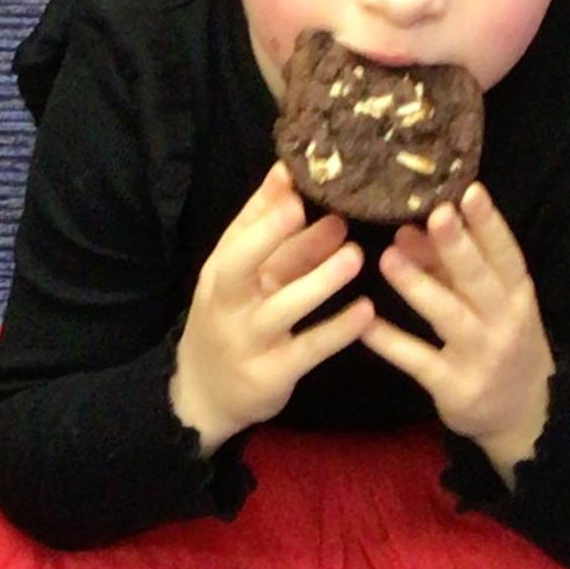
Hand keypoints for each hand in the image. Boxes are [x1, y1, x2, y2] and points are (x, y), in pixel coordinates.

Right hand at [170, 164, 373, 448]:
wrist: (204, 394)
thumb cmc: (231, 320)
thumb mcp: (239, 277)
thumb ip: (264, 230)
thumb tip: (288, 174)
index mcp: (220, 273)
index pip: (237, 234)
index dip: (264, 207)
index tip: (293, 176)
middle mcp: (227, 303)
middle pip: (240, 265)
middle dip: (271, 235)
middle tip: (314, 208)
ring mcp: (247, 340)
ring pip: (281, 307)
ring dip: (319, 282)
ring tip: (355, 256)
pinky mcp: (271, 374)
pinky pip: (307, 350)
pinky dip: (336, 331)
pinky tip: (366, 312)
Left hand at [361, 182, 553, 474]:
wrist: (522, 414)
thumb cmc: (501, 343)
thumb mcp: (491, 305)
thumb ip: (452, 269)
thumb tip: (409, 230)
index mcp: (518, 296)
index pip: (506, 254)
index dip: (490, 224)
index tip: (469, 191)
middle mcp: (505, 323)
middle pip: (479, 280)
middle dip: (457, 246)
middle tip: (433, 214)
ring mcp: (481, 357)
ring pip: (449, 316)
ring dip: (418, 286)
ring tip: (388, 257)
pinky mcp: (455, 388)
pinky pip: (419, 360)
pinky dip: (391, 342)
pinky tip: (363, 323)